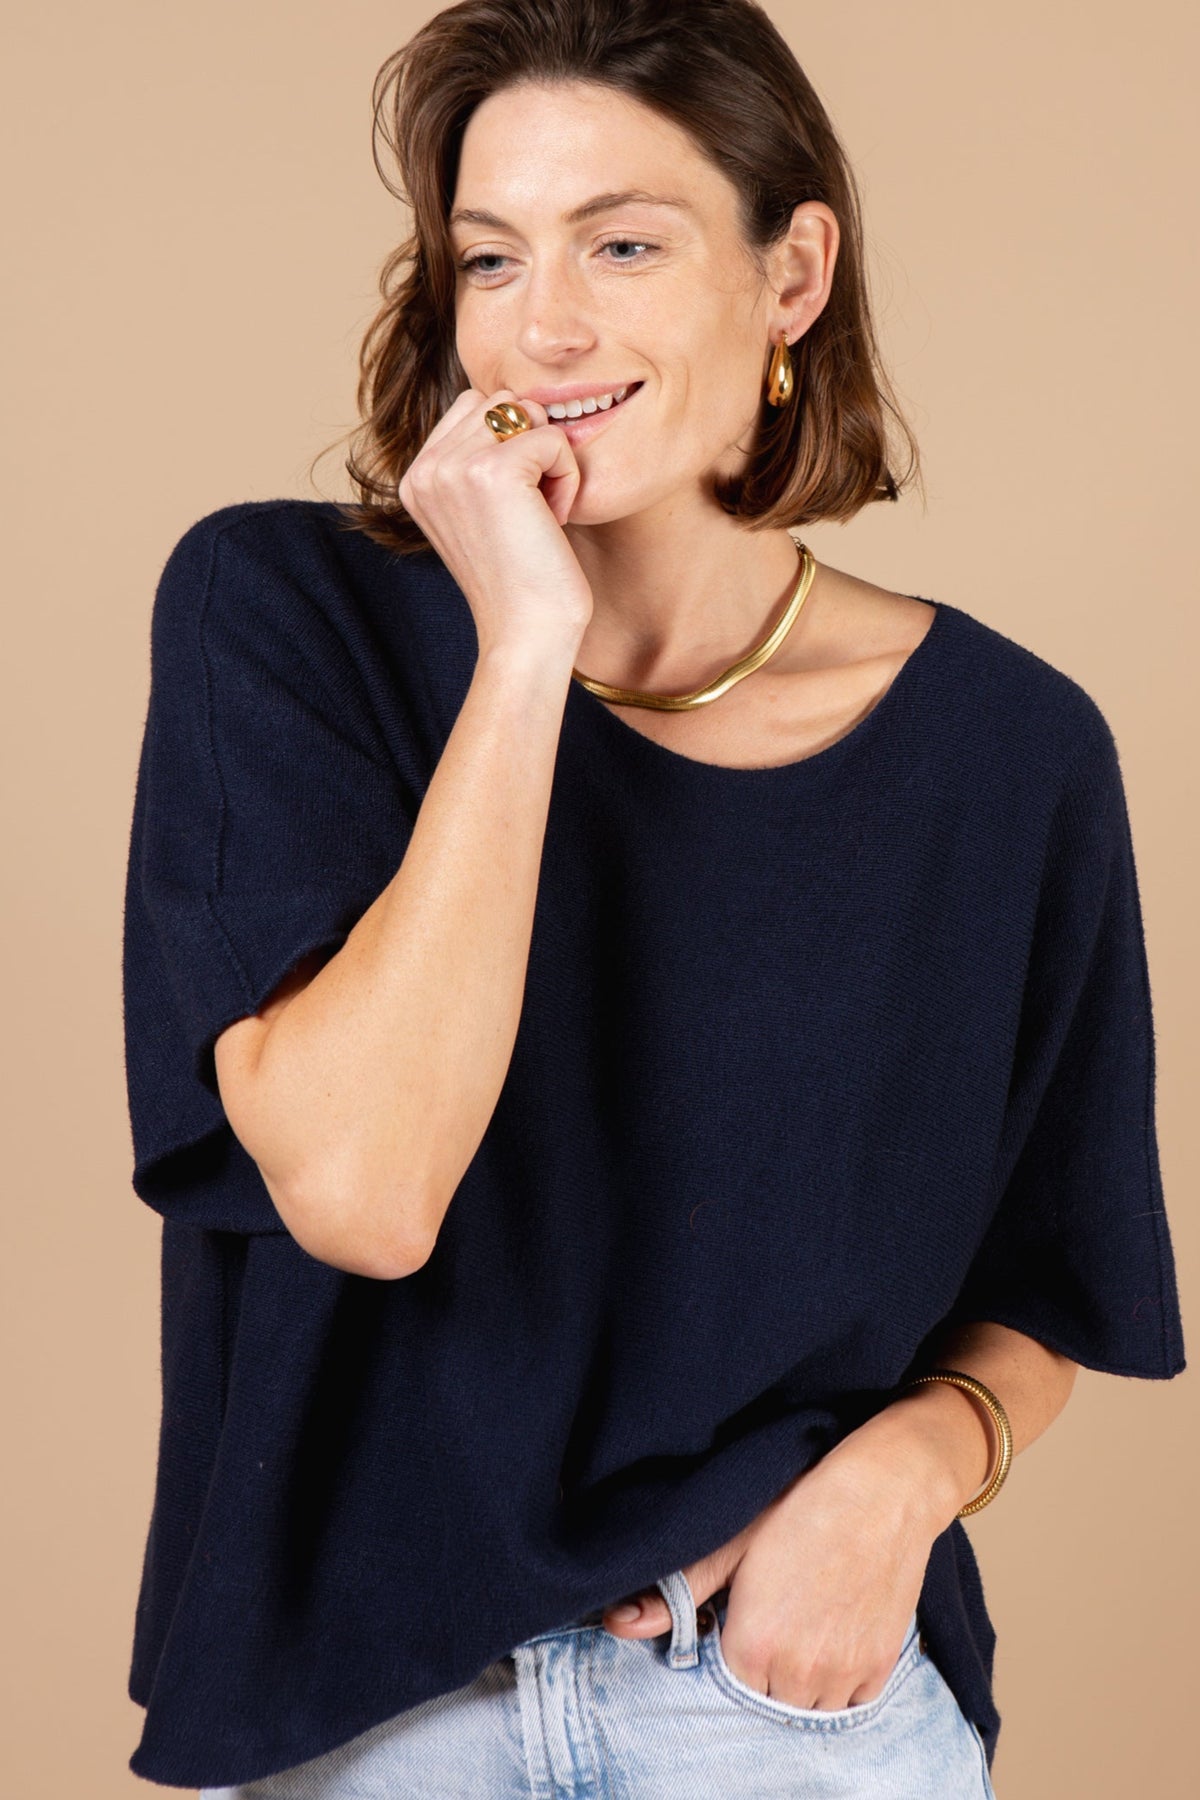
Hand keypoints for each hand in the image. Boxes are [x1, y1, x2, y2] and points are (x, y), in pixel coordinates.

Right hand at [397, 386, 594, 661]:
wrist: (527, 635)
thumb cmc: (522, 582)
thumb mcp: (484, 515)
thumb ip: (479, 462)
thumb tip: (513, 405)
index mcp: (417, 478)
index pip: (475, 408)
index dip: (512, 449)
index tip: (514, 511)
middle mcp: (426, 468)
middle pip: (500, 401)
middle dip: (530, 447)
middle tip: (532, 512)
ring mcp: (454, 467)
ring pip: (526, 413)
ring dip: (550, 459)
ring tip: (540, 514)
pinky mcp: (493, 470)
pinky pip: (553, 438)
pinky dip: (568, 477)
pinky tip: (554, 520)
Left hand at [601, 1437, 941, 1708]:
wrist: (882, 1491)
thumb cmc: (801, 1504)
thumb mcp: (734, 1541)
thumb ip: (679, 1591)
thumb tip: (617, 1622)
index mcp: (752, 1644)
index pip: (726, 1681)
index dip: (732, 1645)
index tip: (744, 1613)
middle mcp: (796, 1672)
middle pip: (768, 1698)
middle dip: (765, 1665)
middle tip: (778, 1612)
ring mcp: (842, 1674)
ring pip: (808, 1706)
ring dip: (802, 1679)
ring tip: (805, 1622)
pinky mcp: (879, 1668)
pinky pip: (849, 1701)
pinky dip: (840, 1680)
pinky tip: (834, 1633)